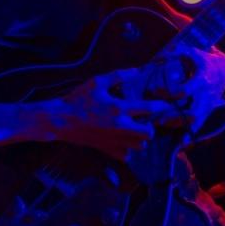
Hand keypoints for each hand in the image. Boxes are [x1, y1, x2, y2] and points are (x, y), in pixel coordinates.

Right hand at [52, 70, 175, 160]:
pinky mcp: (106, 149)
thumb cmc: (78, 100)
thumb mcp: (97, 82)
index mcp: (119, 108)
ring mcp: (114, 141)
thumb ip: (119, 75)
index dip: (160, 106)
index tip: (164, 104)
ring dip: (141, 138)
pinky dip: (128, 149)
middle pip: (148, 133)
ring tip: (135, 129)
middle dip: (151, 126)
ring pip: (139, 146)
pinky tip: (123, 140)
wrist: (60, 120)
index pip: (148, 108)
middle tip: (146, 120)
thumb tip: (137, 70)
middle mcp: (120, 127)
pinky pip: (126, 155)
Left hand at [155, 44, 224, 135]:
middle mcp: (205, 96)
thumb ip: (176, 54)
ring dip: (178, 126)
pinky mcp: (207, 112)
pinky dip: (190, 135)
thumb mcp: (192, 53)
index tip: (153, 90)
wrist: (223, 71)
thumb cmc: (203, 61)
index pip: (184, 91)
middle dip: (173, 117)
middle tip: (157, 119)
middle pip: (190, 112)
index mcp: (201, 81)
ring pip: (194, 122)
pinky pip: (199, 126)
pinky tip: (181, 144)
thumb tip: (157, 58)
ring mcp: (207, 106)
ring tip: (161, 127)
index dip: (168, 92)